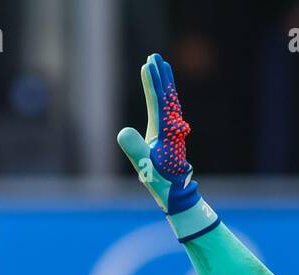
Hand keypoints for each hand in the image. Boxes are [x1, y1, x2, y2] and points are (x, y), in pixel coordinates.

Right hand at [116, 53, 201, 215]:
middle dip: (160, 76)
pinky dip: (167, 97)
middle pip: (167, 96)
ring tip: (162, 66)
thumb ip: (134, 149)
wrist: (175, 192)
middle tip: (155, 57)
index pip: (158, 102)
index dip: (152, 84)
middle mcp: (171, 128)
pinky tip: (165, 93)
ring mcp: (172, 131)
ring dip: (165, 83)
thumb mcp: (144, 166)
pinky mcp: (171, 135)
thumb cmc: (159, 181)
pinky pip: (170, 110)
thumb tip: (123, 132)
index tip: (148, 66)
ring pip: (170, 101)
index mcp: (164, 132)